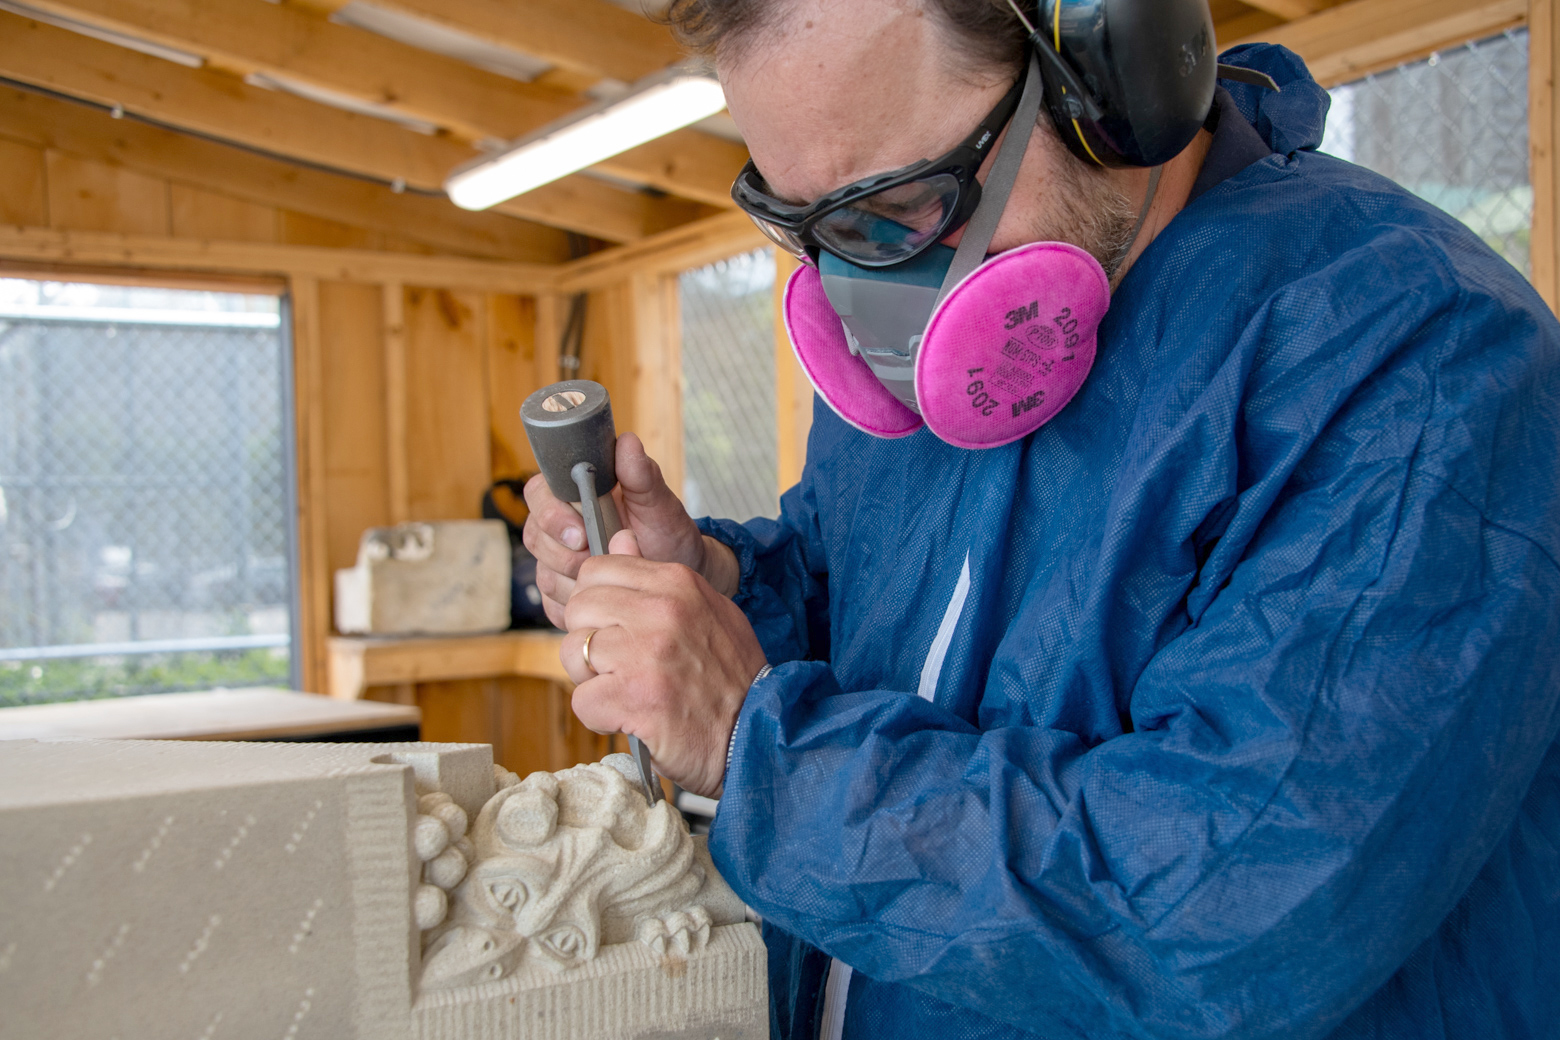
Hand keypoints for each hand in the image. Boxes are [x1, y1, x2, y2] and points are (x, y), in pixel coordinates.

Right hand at [523, 432, 738, 626]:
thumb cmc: (667, 532)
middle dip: (566, 554)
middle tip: (600, 558)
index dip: (552, 514)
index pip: (539, 492)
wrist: (677, 574)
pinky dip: (579, 605)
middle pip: (535, 536)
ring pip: (544, 574)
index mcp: (574, 495)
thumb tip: (627, 443)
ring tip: (611, 578)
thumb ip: (641, 475)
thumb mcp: (659, 504)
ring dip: (577, 581)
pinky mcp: (561, 594)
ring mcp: (556, 561)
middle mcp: (559, 526)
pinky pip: (554, 604)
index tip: (581, 532)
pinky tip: (605, 598)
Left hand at [561, 530, 765, 797]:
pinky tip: (629, 716)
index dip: (595, 602)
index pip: (596, 570)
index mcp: (677, 583)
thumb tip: (619, 539)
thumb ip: (656, 578)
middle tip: (616, 664)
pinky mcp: (634, 698)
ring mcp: (646, 654)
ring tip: (625, 690)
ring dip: (591, 678)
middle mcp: (660, 611)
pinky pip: (582, 699)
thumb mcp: (705, 610)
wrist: (758, 734)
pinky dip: (599, 715)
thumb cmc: (731, 677)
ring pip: (573, 651)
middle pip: (578, 607)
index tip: (613, 627)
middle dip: (587, 638)